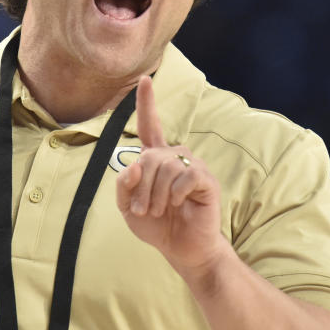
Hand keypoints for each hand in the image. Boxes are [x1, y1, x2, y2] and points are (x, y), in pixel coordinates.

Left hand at [116, 76, 226, 273]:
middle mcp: (174, 157)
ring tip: (158, 211)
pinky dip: (175, 193)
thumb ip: (123, 186)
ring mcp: (191, 166)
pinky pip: (185, 176)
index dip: (146, 103)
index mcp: (156, 159)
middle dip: (139, 187)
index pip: (150, 125)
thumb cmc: (157, 226)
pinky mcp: (205, 179)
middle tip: (141, 210)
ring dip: (154, 195)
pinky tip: (177, 204)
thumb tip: (135, 164)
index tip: (145, 80)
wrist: (182, 249)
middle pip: (149, 157)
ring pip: (164, 166)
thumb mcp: (127, 208)